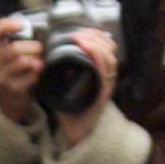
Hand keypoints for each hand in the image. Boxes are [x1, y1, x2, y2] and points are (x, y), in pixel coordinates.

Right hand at [0, 16, 43, 122]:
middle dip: (32, 46)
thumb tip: (38, 28)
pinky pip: (30, 76)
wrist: (7, 96)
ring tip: (39, 60)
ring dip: (36, 59)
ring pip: (23, 61)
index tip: (21, 25)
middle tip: (40, 48)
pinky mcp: (12, 89)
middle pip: (14, 49)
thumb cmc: (12, 67)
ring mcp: (1, 77)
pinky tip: (36, 73)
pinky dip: (37, 73)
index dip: (4, 25)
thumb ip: (16, 39)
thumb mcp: (7, 52)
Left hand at [49, 27, 118, 148]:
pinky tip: (87, 49)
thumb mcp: (66, 86)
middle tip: (78, 35)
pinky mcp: (103, 93)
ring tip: (80, 39)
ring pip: (110, 57)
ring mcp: (106, 85)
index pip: (106, 48)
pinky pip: (105, 71)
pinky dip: (97, 57)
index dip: (96, 36)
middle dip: (94, 37)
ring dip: (95, 44)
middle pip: (110, 49)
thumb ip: (63, 71)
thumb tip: (54, 56)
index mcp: (99, 73)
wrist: (74, 132)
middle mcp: (107, 78)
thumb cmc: (70, 109)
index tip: (81, 31)